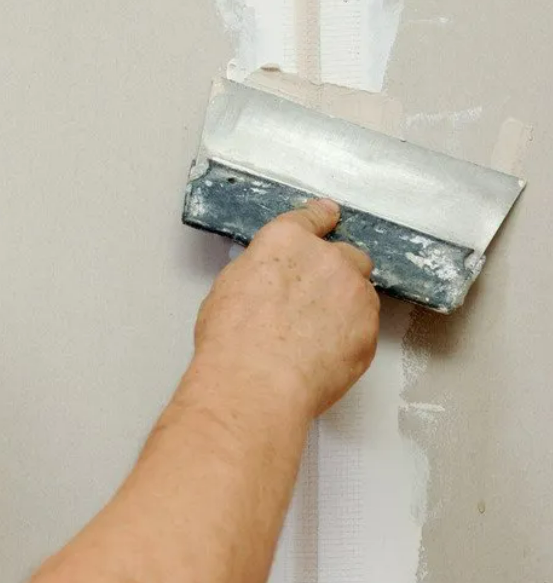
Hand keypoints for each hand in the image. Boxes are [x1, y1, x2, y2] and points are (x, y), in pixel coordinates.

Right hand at [193, 199, 379, 415]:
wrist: (256, 382)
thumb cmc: (232, 340)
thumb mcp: (230, 288)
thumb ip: (262, 271)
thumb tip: (271, 280)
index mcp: (286, 241)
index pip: (312, 218)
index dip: (321, 218)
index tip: (329, 216)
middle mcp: (327, 258)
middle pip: (347, 255)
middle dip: (336, 272)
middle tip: (312, 301)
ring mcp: (353, 293)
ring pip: (360, 292)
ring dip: (345, 306)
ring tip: (314, 337)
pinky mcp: (369, 330)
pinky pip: (365, 327)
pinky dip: (350, 337)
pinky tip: (322, 355)